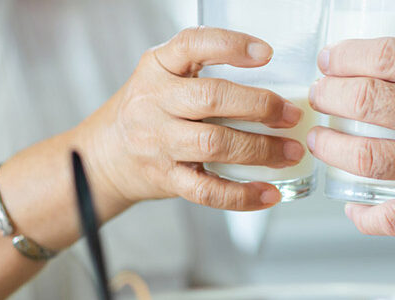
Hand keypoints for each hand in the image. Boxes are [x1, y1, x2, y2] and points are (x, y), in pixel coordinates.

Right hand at [74, 27, 305, 210]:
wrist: (104, 155)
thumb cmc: (149, 110)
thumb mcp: (163, 75)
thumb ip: (204, 71)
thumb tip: (274, 80)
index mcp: (157, 67)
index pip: (192, 45)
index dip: (231, 46)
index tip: (267, 54)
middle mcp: (154, 101)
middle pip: (212, 98)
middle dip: (259, 106)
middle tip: (291, 114)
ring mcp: (158, 142)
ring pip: (214, 144)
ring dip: (260, 150)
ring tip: (290, 151)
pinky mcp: (166, 178)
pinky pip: (208, 190)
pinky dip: (242, 195)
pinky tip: (268, 192)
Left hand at [308, 38, 394, 234]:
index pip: (388, 57)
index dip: (348, 54)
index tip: (333, 58)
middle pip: (366, 100)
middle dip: (330, 92)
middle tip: (321, 92)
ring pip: (366, 156)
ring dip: (332, 145)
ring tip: (322, 137)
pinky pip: (394, 218)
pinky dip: (365, 216)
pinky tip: (352, 205)